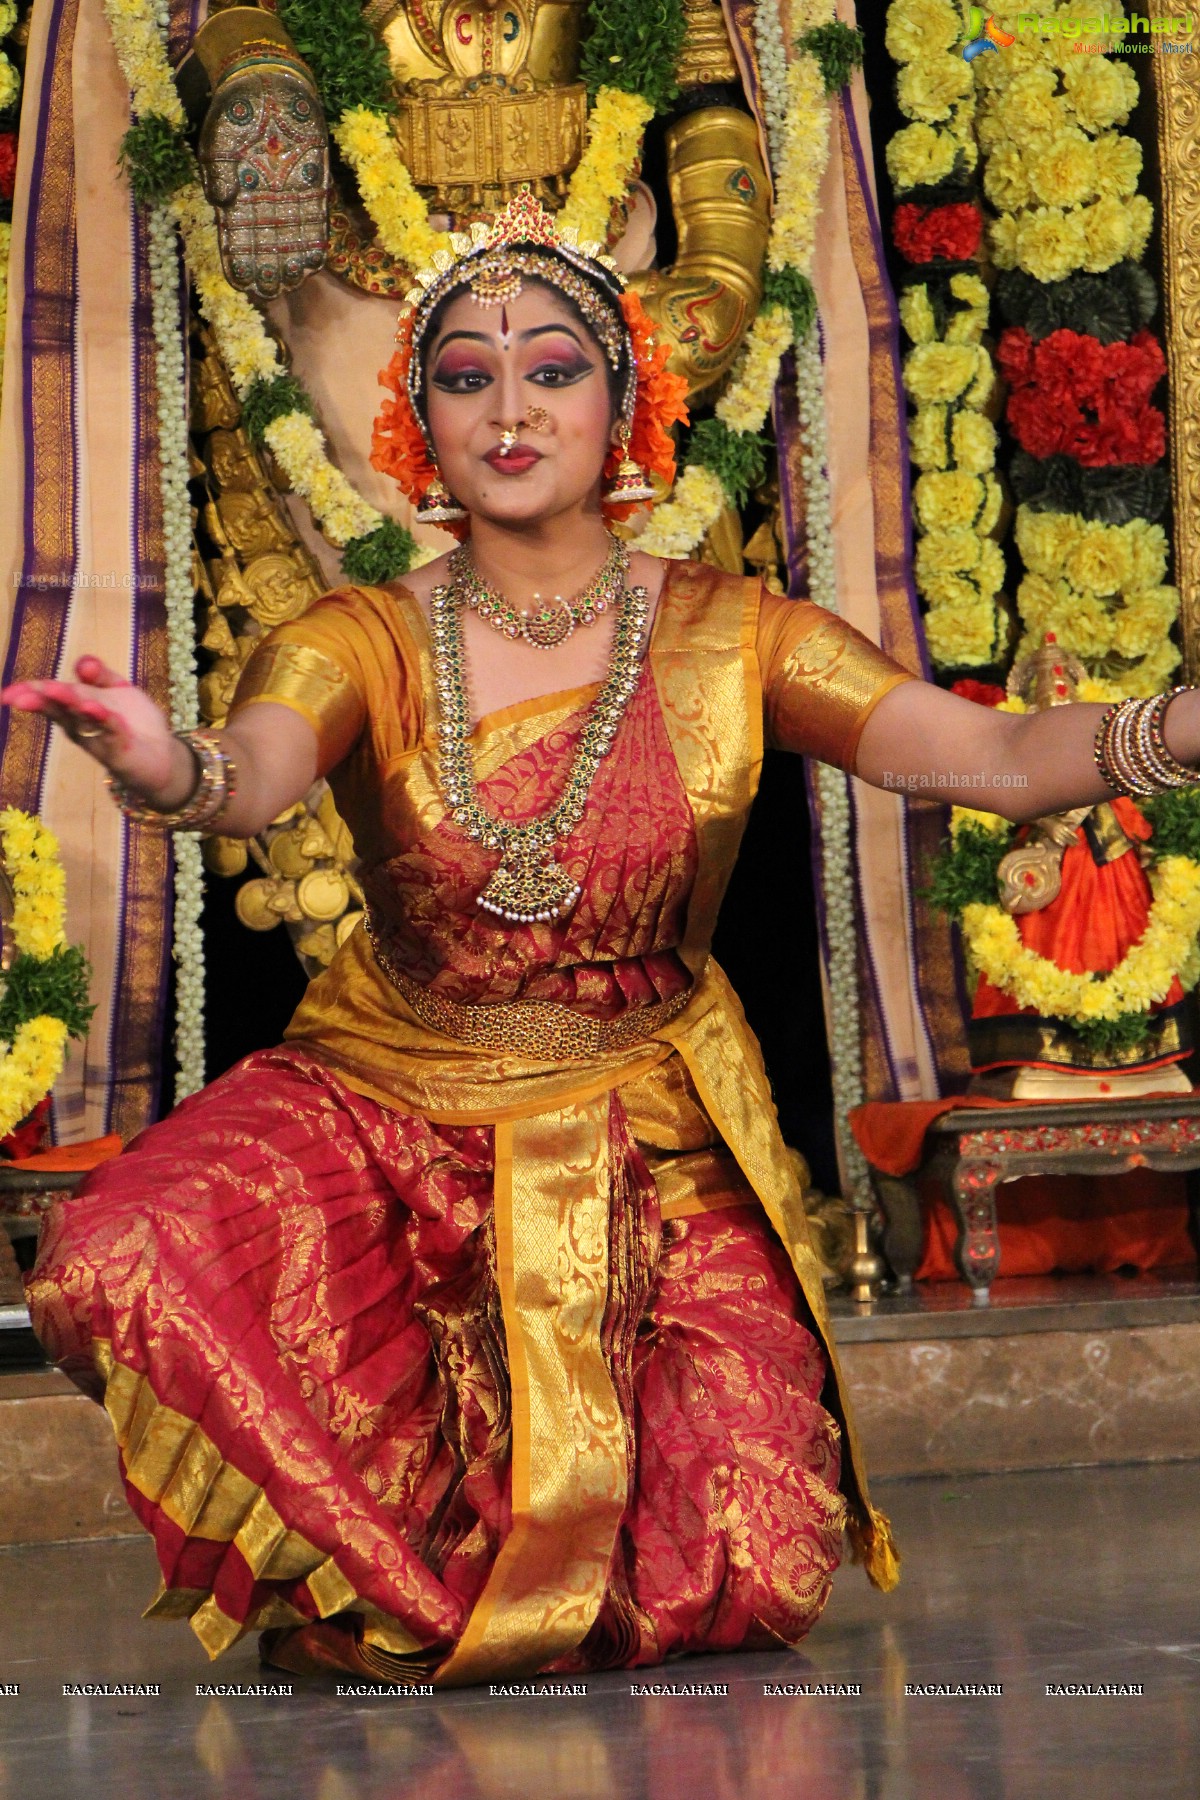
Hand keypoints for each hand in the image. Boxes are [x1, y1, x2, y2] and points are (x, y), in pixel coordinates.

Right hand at [0, 657, 191, 805]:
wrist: (162, 755)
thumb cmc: (134, 722)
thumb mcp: (117, 689)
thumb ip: (100, 675)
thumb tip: (82, 662)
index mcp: (76, 706)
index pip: (51, 696)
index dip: (30, 692)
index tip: (7, 693)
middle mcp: (82, 724)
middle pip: (60, 708)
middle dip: (42, 700)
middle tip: (20, 696)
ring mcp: (99, 737)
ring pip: (80, 718)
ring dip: (68, 704)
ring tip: (54, 691)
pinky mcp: (119, 749)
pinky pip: (110, 729)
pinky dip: (102, 717)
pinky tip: (93, 707)